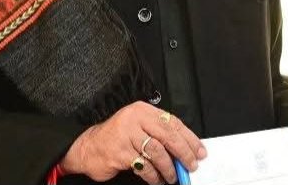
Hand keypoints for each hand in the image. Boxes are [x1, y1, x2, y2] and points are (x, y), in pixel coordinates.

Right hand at [60, 101, 205, 183]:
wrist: (88, 147)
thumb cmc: (117, 137)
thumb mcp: (138, 127)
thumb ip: (159, 134)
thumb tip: (186, 149)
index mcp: (143, 110)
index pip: (173, 123)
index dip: (189, 138)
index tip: (199, 151)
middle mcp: (135, 119)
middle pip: (168, 136)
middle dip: (184, 153)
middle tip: (191, 165)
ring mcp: (126, 135)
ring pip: (157, 152)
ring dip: (169, 167)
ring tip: (173, 176)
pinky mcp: (119, 152)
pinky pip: (144, 166)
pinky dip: (154, 176)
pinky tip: (158, 179)